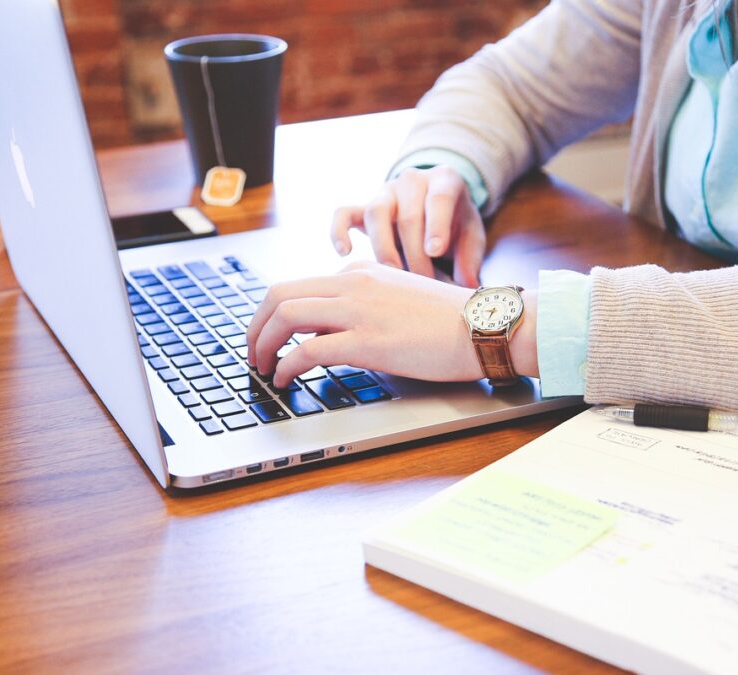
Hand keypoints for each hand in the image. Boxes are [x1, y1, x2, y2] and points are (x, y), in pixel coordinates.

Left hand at [246, 262, 537, 386]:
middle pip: (279, 294)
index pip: (300, 286)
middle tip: (253, 352)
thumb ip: (368, 304)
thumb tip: (338, 329)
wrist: (484, 326)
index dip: (274, 315)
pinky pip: (307, 350)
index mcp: (361, 273)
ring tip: (262, 368)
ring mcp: (359, 311)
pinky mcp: (367, 341)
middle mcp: (353, 284)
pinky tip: (285, 380)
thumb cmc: (452, 321)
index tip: (270, 337)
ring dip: (262, 344)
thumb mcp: (401, 298)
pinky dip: (286, 366)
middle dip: (256, 326)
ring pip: (285, 316)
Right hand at [330, 166, 485, 287]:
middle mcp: (412, 180)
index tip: (435, 251)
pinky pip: (343, 213)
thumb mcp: (472, 236)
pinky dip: (339, 231)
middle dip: (415, 254)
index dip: (436, 225)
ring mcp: (385, 192)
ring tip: (394, 276)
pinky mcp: (363, 207)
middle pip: (408, 215)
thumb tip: (467, 286)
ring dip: (384, 249)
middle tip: (423, 283)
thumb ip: (471, 258)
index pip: (439, 198)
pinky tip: (344, 252)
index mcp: (445, 180)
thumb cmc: (456, 224)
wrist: (436, 207)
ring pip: (376, 213)